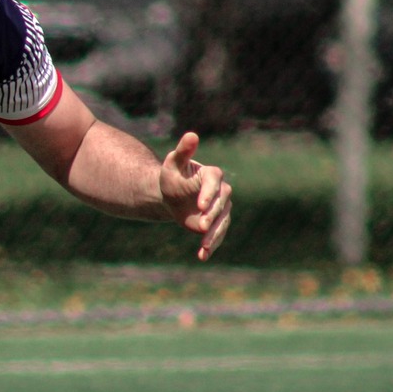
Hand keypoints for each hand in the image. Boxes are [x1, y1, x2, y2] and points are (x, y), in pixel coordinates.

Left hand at [160, 132, 231, 260]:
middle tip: (200, 227)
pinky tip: (202, 256)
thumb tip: (192, 135)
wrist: (171, 195)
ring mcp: (221, 208)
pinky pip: (217, 234)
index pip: (215, 184)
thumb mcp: (173, 163)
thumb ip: (183, 151)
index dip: (209, 195)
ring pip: (221, 222)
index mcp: (212, 175)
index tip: (201, 206)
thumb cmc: (172, 176)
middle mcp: (222, 191)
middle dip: (211, 216)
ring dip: (214, 235)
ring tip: (203, 246)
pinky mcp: (216, 223)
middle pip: (221, 205)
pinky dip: (210, 245)